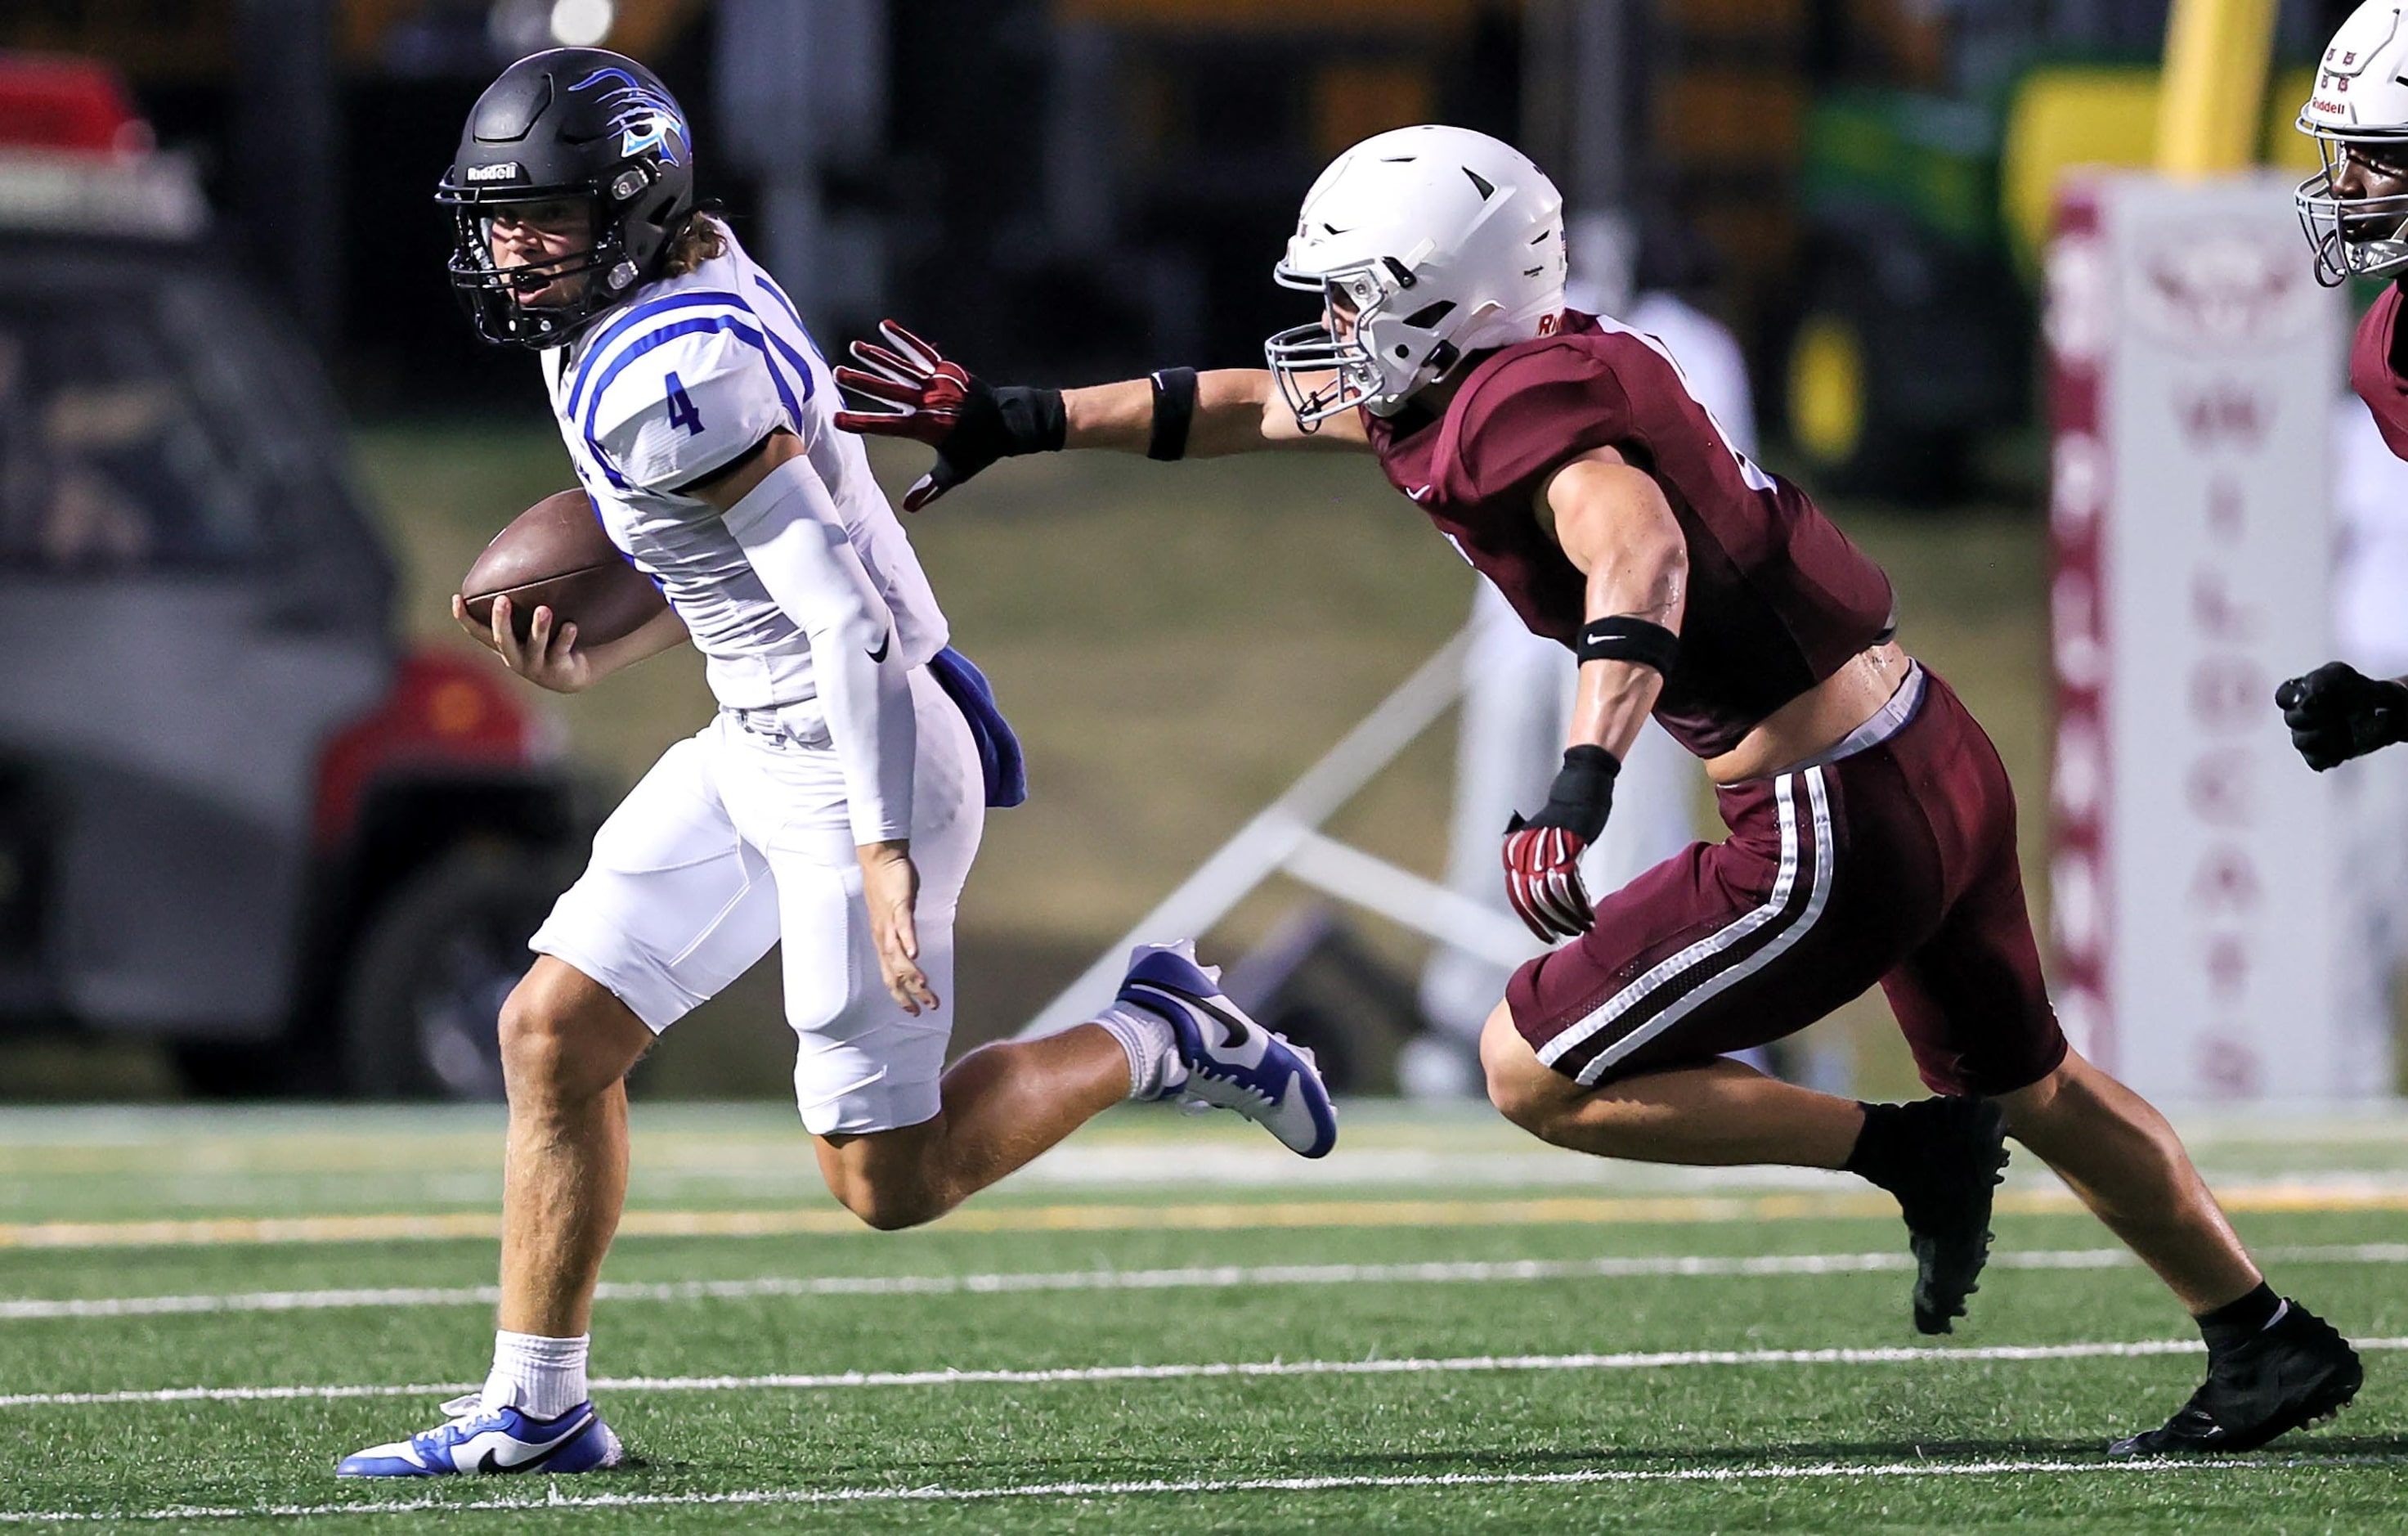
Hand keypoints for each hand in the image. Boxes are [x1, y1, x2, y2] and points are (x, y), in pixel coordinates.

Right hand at [453, 593, 593, 693]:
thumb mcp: (528, 624)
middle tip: (502, 600)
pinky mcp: (558, 670)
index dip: (464, 618)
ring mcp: (536, 665)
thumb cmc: (544, 640)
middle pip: (503, 640)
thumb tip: (516, 555)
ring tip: (544, 609)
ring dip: (538, 628)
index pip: (478, 632)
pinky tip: (571, 625)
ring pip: (535, 646)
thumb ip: (521, 601)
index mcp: (503, 645)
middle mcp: (516, 656)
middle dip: (501, 620)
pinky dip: (565, 638)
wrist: (570, 675)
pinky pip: (561, 651)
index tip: (457, 598)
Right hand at [832, 320, 1062, 510]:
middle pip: (889, 390)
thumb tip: (908, 508)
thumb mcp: (954, 472)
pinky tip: (885, 326)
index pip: (887, 426)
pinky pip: (920, 352)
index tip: (837, 419)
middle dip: (862, 382)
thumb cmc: (980, 449)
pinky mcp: (946, 369)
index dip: (861, 422)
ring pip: (901, 367)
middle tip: (837, 373)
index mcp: (927, 427)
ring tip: (854, 346)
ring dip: (877, 357)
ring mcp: (938, 382)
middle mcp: (930, 402)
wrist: (1009, 421)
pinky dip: (904, 339)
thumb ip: (929, 488)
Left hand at [858, 840, 938, 1013]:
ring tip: (924, 987)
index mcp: (882, 940)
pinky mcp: (899, 904)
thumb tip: (910, 951)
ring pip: (898, 954)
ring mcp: (890, 921)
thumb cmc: (888, 887)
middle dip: (909, 993)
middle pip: (894, 972)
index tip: (912, 1010)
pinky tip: (916, 954)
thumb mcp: (893, 917)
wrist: (879, 859)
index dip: (899, 995)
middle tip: (925, 1007)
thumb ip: (901, 935)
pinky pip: (903, 926)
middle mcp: (883, 935)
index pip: (889, 975)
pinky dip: (909, 941)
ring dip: (911, 973)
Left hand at [1500, 745, 1618, 941]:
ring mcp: (1547, 849)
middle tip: (1568, 934)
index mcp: (1513, 852)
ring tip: (1583, 926)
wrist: (1581, 787)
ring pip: (1554, 896)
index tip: (1547, 936)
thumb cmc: (1562, 818)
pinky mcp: (1569, 847)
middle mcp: (1526, 851)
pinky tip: (1590, 913)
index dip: (1533, 920)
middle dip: (1553, 922)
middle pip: (1535, 900)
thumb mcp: (1539, 842)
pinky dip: (1581, 904)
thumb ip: (1534, 867)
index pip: (1518, 896)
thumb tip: (1539, 904)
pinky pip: (1572, 885)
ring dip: (1570, 916)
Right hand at [2275, 661, 2407, 770]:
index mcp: (2297, 694)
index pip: (2283, 698)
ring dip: (2326, 732)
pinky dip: (2333, 752)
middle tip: (2338, 709)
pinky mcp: (2317, 758)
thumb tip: (2304, 700)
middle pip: (2292, 719)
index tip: (2314, 698)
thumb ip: (2321, 681)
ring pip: (2301, 741)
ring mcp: (2306, 738)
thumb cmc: (2354, 690)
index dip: (2295, 699)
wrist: (2378, 711)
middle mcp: (2297, 717)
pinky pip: (2316, 760)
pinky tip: (2346, 742)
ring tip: (2344, 726)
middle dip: (2318, 714)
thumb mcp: (2341, 675)